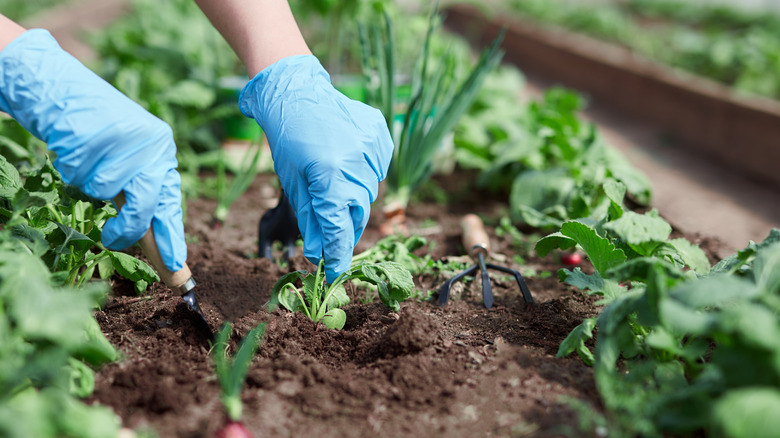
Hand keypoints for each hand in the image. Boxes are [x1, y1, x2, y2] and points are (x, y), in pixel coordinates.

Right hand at [0, 30, 185, 270]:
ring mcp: (127, 138)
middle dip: (127, 228)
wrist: (64, 91)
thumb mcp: (128, 163)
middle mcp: (154, 144)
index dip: (171, 238)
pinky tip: (74, 146)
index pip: (170, 204)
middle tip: (111, 240)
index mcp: (164, 153)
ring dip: (89, 183)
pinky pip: (81, 173)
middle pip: (146, 203)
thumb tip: (153, 245)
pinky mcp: (99, 132)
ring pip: (106, 189)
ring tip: (88, 159)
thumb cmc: (98, 136)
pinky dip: (72, 168)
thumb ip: (142, 197)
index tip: (176, 269)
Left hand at [239, 55, 392, 281]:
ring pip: (369, 191)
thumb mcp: (293, 184)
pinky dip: (364, 173)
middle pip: (358, 212)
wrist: (296, 92)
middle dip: (345, 227)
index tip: (334, 271)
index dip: (337, 254)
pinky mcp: (380, 135)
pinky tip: (347, 160)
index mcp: (329, 175)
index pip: (339, 227)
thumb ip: (311, 219)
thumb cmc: (288, 140)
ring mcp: (372, 146)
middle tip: (333, 233)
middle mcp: (355, 162)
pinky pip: (377, 168)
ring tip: (335, 181)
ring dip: (354, 197)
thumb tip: (320, 253)